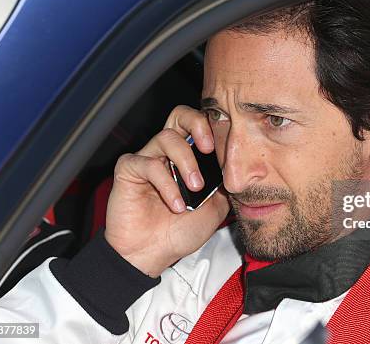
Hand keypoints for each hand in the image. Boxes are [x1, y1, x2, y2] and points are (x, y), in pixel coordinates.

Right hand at [104, 105, 229, 276]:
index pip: (200, 125)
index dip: (214, 129)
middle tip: (208, 148)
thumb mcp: (216, 208)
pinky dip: (167, 185)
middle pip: (180, 114)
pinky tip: (177, 205)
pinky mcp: (129, 169)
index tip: (228, 149)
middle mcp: (167, 152)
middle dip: (198, 124)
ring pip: (167, 137)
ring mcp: (147, 158)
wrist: (152, 255)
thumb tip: (240, 168)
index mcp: (188, 156)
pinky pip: (148, 164)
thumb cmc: (180, 231)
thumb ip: (225, 184)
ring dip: (186, 163)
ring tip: (195, 189)